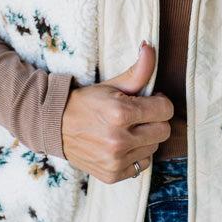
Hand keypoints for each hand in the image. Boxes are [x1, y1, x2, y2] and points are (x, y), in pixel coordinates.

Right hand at [60, 40, 173, 183]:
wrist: (55, 127)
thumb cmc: (87, 102)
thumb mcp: (111, 84)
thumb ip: (138, 70)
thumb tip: (149, 47)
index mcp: (120, 113)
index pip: (166, 110)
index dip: (160, 102)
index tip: (149, 101)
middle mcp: (119, 140)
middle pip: (164, 131)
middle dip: (155, 121)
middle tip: (138, 116)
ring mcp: (115, 160)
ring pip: (154, 148)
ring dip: (146, 138)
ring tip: (128, 130)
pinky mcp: (112, 175)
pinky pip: (143, 165)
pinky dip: (136, 154)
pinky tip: (122, 145)